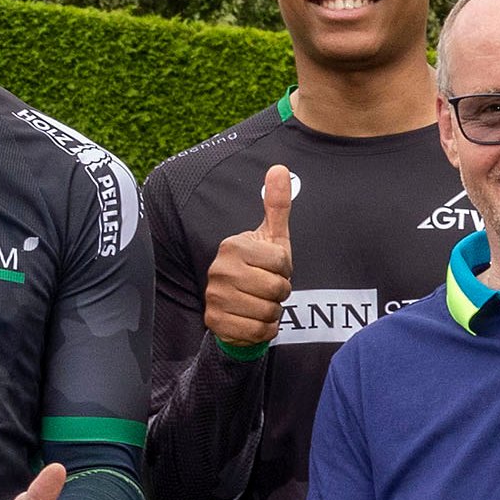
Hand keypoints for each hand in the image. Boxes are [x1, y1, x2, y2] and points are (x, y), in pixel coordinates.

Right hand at [203, 165, 296, 349]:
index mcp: (233, 245)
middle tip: (269, 288)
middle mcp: (219, 269)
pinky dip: (265, 329)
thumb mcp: (272, 237)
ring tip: (262, 302)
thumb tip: (280, 168)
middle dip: (281, 292)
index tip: (273, 268)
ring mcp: (214, 296)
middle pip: (277, 288)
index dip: (286, 269)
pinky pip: (258, 331)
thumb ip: (277, 205)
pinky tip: (256, 318)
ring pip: (268, 311)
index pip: (282, 262)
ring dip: (273, 311)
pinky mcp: (214, 321)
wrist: (238, 305)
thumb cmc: (260, 267)